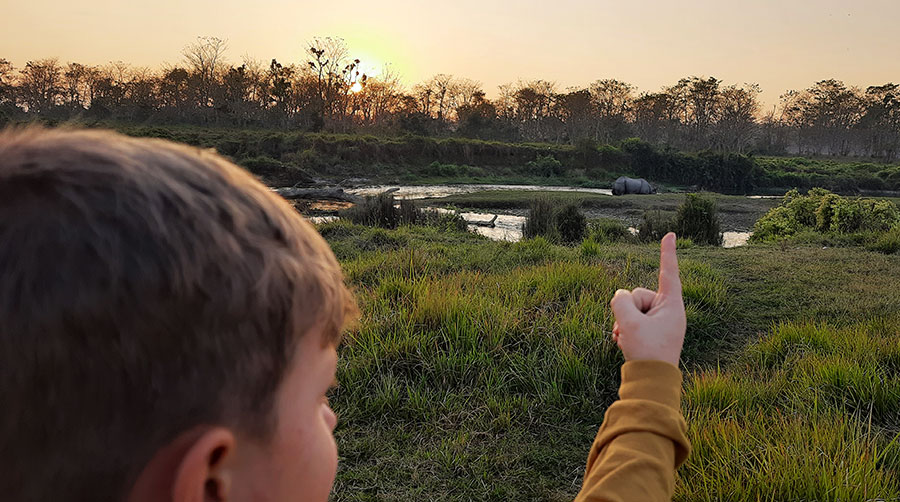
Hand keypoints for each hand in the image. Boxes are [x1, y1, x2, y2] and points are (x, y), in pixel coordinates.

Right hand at [609, 232, 685, 366]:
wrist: (651, 383)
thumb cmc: (646, 352)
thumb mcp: (629, 322)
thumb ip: (620, 301)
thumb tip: (619, 297)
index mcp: (672, 305)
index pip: (668, 272)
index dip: (668, 252)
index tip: (670, 234)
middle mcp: (668, 311)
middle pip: (638, 294)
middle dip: (628, 311)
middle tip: (631, 331)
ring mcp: (660, 323)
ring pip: (631, 309)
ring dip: (624, 323)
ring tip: (627, 340)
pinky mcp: (651, 333)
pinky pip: (632, 321)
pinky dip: (625, 330)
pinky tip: (623, 343)